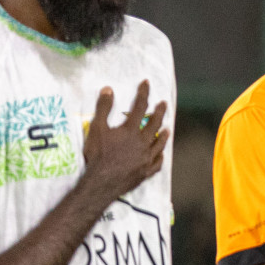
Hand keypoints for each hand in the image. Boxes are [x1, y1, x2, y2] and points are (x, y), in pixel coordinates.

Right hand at [82, 80, 168, 200]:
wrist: (101, 181)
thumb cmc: (98, 154)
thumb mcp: (96, 128)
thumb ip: (103, 108)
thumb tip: (108, 89)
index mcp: (131, 130)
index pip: (139, 107)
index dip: (143, 94)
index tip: (146, 84)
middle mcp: (143, 143)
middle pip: (155, 124)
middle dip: (160, 112)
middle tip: (164, 104)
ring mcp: (146, 158)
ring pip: (159, 144)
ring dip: (164, 135)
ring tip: (168, 129)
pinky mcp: (145, 172)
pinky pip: (157, 164)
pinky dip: (160, 157)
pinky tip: (161, 155)